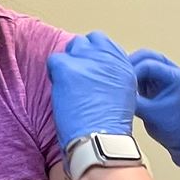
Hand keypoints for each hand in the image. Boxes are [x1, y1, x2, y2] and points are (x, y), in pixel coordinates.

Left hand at [47, 31, 136, 149]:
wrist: (101, 137)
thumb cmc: (111, 125)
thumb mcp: (124, 93)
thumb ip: (112, 76)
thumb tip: (98, 74)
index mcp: (122, 63)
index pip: (103, 42)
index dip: (92, 53)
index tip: (88, 67)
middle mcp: (106, 56)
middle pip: (86, 42)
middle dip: (79, 56)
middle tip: (76, 77)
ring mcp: (87, 59)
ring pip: (70, 48)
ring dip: (67, 64)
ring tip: (68, 86)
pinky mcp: (68, 67)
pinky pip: (54, 60)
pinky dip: (54, 73)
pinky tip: (61, 90)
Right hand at [129, 49, 179, 168]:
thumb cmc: (173, 127)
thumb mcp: (150, 114)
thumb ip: (133, 100)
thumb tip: (115, 92)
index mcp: (175, 77)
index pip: (149, 64)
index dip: (132, 72)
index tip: (122, 83)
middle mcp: (171, 72)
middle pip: (146, 56)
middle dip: (130, 65)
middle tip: (117, 78)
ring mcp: (163, 75)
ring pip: (142, 62)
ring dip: (130, 71)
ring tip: (120, 85)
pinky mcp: (156, 82)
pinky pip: (140, 72)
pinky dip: (131, 78)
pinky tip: (124, 88)